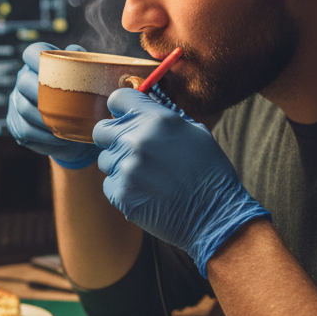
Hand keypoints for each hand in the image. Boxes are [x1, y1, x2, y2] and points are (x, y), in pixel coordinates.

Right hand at [6, 42, 100, 169]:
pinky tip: (58, 138)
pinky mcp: (16, 125)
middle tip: (64, 104)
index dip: (37, 57)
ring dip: (45, 118)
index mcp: (39, 65)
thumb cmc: (83, 101)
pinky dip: (43, 135)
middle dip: (43, 92)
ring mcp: (17, 104)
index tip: (54, 66)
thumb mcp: (88, 82)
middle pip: (24, 82)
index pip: (31, 53)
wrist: (76, 132)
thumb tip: (75, 50)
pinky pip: (25, 130)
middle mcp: (23, 81)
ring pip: (24, 108)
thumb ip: (84, 65)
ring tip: (65, 125)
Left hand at [93, 86, 269, 276]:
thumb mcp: (194, 133)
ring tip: (148, 177)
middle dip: (113, 138)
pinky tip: (146, 193)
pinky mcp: (120, 193)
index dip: (121, 109)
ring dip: (120, 166)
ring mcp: (125, 168)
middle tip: (131, 150)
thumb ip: (162, 118)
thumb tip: (142, 110)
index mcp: (156, 120)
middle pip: (101, 130)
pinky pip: (109, 184)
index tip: (125, 117)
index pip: (118, 99)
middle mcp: (136, 140)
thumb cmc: (209, 173)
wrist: (215, 216)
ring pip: (105, 160)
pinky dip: (123, 189)